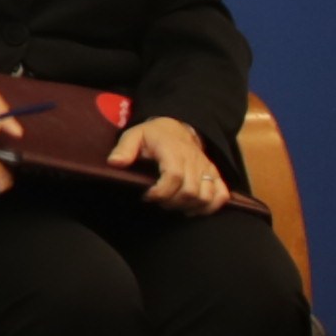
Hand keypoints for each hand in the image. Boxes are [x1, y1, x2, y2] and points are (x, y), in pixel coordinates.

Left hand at [113, 115, 233, 213]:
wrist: (178, 126)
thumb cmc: (153, 135)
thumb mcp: (134, 136)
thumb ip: (124, 149)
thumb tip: (114, 163)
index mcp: (173, 150)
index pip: (174, 176)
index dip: (161, 192)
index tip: (147, 196)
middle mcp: (193, 160)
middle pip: (190, 191)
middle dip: (171, 202)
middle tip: (158, 201)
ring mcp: (206, 168)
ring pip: (206, 195)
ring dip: (189, 206)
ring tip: (172, 204)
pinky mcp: (213, 174)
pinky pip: (221, 194)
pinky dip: (210, 206)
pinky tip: (193, 208)